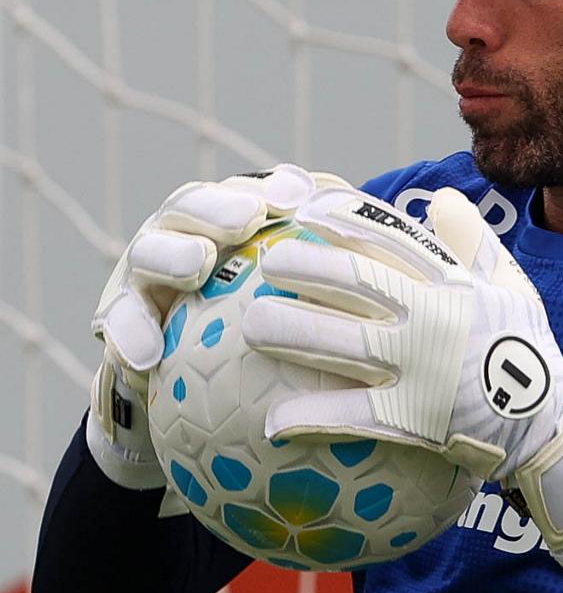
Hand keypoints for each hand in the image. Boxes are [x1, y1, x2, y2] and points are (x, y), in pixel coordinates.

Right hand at [88, 164, 336, 486]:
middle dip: (220, 205)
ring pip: (148, 253)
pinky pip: (120, 327)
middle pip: (193, 207)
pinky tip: (147, 356)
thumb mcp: (304, 313)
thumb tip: (412, 259)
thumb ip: (339, 282)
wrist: (194, 403)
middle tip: (248, 218)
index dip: (274, 189)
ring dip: (169, 254)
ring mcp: (145, 277)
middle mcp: (183, 240)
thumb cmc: (262, 348)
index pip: (250, 196)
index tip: (303, 193)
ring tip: (196, 263)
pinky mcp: (120, 321)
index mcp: (228, 229)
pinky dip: (129, 336)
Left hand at [242, 186, 562, 582]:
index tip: (308, 210)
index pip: (390, 236)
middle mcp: (431, 317)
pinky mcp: (415, 416)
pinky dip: (311, 417)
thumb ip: (475, 241)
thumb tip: (444, 198)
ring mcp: (421, 367)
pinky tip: (271, 421)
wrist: (547, 423)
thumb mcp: (509, 285)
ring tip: (249, 325)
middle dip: (302, 267)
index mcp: (451, 283)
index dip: (343, 219)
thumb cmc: (526, 350)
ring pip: (342, 342)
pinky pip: (353, 416)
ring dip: (291, 331)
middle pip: (352, 282)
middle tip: (266, 264)